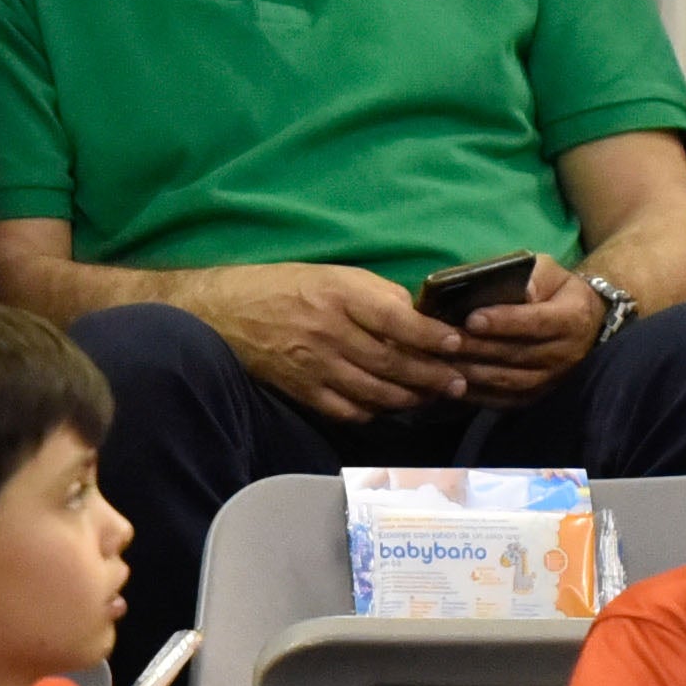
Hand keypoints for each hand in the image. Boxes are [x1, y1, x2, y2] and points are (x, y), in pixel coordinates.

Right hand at [190, 263, 472, 423]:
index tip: (456, 343)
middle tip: (459, 381)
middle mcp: (329, 332)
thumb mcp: (334, 274)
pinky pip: (348, 409)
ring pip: (375, 391)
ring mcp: (315, 366)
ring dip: (410, 397)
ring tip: (434, 395)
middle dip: (431, 375)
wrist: (226, 311)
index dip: (430, 335)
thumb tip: (417, 316)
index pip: (396, 319)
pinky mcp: (303, 390)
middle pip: (392, 362)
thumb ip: (376, 294)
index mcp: (339, 296)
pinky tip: (389, 405)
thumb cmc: (286, 286)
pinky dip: (374, 411)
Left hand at [457, 259, 604, 402]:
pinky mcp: (538, 395)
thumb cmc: (558, 290)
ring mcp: (552, 379)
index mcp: (572, 318)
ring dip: (474, 372)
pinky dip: (478, 393)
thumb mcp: (551, 272)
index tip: (472, 319)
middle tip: (446, 340)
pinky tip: (454, 382)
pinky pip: (505, 399)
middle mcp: (566, 354)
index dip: (504, 322)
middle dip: (479, 348)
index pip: (536, 322)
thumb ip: (533, 277)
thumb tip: (514, 288)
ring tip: (444, 361)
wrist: (585, 322)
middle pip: (518, 354)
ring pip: (509, 380)